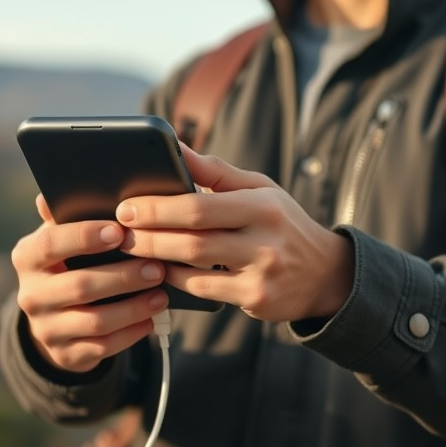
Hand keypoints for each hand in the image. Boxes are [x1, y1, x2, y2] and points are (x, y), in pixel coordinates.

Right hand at [10, 194, 169, 373]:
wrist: (56, 314)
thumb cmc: (69, 260)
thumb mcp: (64, 236)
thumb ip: (66, 215)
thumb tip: (50, 194)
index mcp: (27, 256)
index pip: (51, 244)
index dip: (84, 237)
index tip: (120, 231)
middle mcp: (29, 295)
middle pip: (79, 286)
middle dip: (123, 276)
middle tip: (158, 266)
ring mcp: (46, 329)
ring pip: (95, 321)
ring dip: (133, 307)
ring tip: (162, 293)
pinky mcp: (65, 355)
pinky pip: (102, 347)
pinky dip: (131, 333)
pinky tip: (152, 319)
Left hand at [115, 147, 353, 322]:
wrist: (326, 273)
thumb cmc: (282, 222)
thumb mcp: (258, 188)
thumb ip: (215, 170)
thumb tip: (175, 145)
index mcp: (262, 205)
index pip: (200, 206)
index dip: (158, 208)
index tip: (128, 206)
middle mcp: (264, 240)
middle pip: (191, 240)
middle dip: (148, 235)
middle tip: (119, 231)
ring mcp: (261, 274)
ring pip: (194, 268)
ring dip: (155, 259)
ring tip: (130, 249)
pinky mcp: (256, 301)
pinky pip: (203, 291)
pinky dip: (175, 280)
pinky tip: (158, 270)